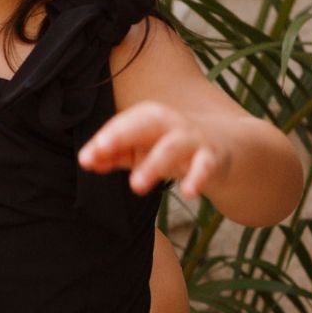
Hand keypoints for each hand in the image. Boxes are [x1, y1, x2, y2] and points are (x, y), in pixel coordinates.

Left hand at [78, 101, 229, 201]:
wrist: (226, 147)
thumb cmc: (172, 147)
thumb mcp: (140, 150)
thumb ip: (113, 155)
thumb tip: (85, 160)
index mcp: (150, 119)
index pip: (123, 124)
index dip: (105, 139)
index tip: (86, 157)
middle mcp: (171, 124)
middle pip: (146, 123)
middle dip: (122, 135)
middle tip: (101, 152)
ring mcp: (193, 140)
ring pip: (173, 147)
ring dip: (153, 164)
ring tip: (136, 185)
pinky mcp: (213, 158)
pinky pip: (205, 167)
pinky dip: (198, 178)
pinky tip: (189, 193)